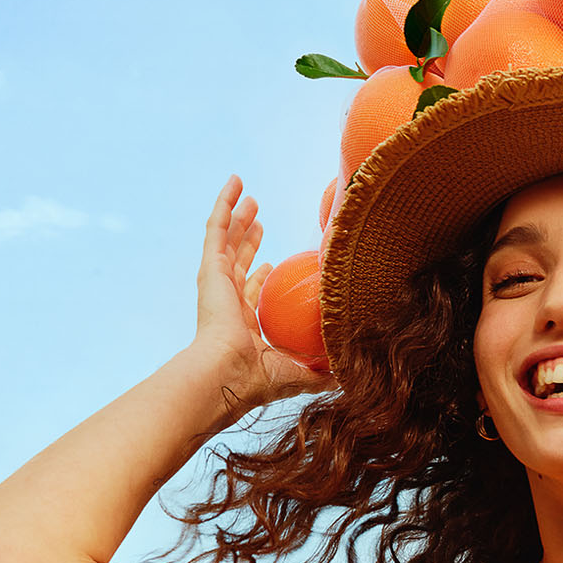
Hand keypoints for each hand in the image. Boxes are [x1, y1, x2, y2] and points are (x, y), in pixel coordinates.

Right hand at [189, 176, 336, 410]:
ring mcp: (216, 283)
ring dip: (239, 218)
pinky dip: (225, 203)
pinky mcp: (210, 268)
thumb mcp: (300, 373)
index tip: (270, 265)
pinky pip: (218, 227)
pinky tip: (235, 182)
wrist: (229, 373)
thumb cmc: (260, 379)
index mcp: (241, 325)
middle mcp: (226, 302)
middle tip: (260, 222)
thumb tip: (351, 374)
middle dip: (249, 240)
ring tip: (249, 198)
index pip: (250, 295)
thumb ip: (323, 371)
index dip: (259, 278)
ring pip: (228, 240)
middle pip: (239, 261)